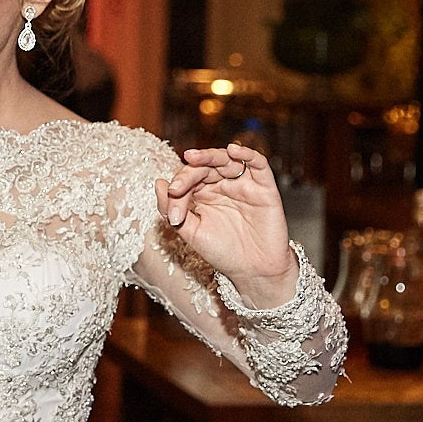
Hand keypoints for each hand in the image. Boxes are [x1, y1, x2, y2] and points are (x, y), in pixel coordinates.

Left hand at [156, 143, 299, 306]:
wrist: (253, 271)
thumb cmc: (223, 253)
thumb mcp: (191, 232)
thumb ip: (172, 209)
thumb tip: (158, 183)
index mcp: (203, 194)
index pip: (187, 179)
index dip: (178, 186)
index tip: (172, 205)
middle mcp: (223, 185)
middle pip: (205, 166)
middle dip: (188, 173)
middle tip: (177, 186)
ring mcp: (243, 184)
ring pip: (227, 160)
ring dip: (210, 156)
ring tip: (194, 157)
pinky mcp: (264, 187)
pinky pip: (258, 164)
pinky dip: (247, 154)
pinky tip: (233, 151)